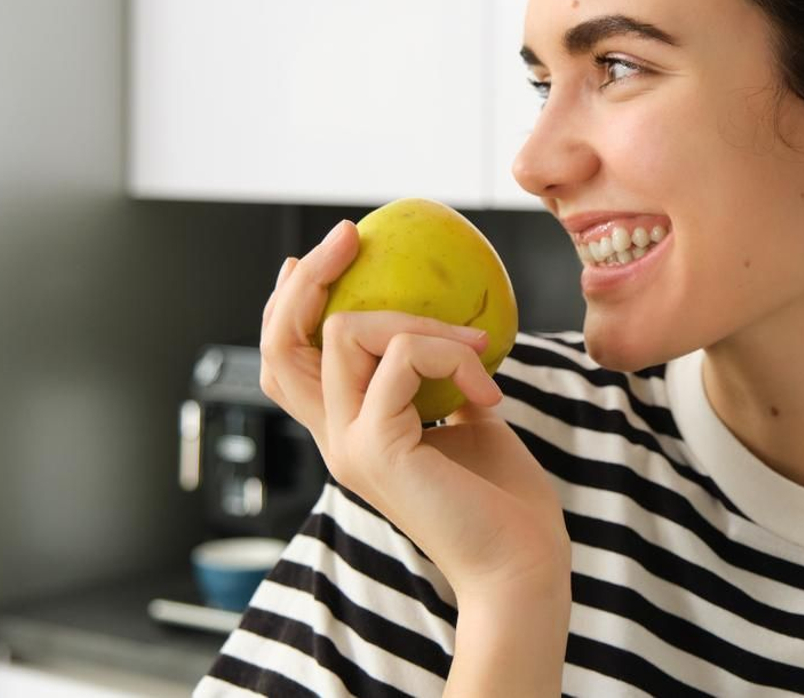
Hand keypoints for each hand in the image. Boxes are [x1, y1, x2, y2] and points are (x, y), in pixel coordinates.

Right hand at [259, 220, 571, 603]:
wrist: (523, 566)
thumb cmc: (506, 502)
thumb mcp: (466, 422)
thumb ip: (442, 381)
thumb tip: (453, 327)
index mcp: (349, 433)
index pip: (285, 363)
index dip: (290, 304)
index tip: (326, 254)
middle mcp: (334, 439)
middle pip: (280, 344)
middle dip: (309, 279)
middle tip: (350, 237)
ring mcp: (348, 445)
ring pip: (347, 333)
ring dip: (422, 321)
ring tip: (478, 347)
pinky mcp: (377, 447)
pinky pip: (405, 356)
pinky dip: (454, 353)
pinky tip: (489, 393)